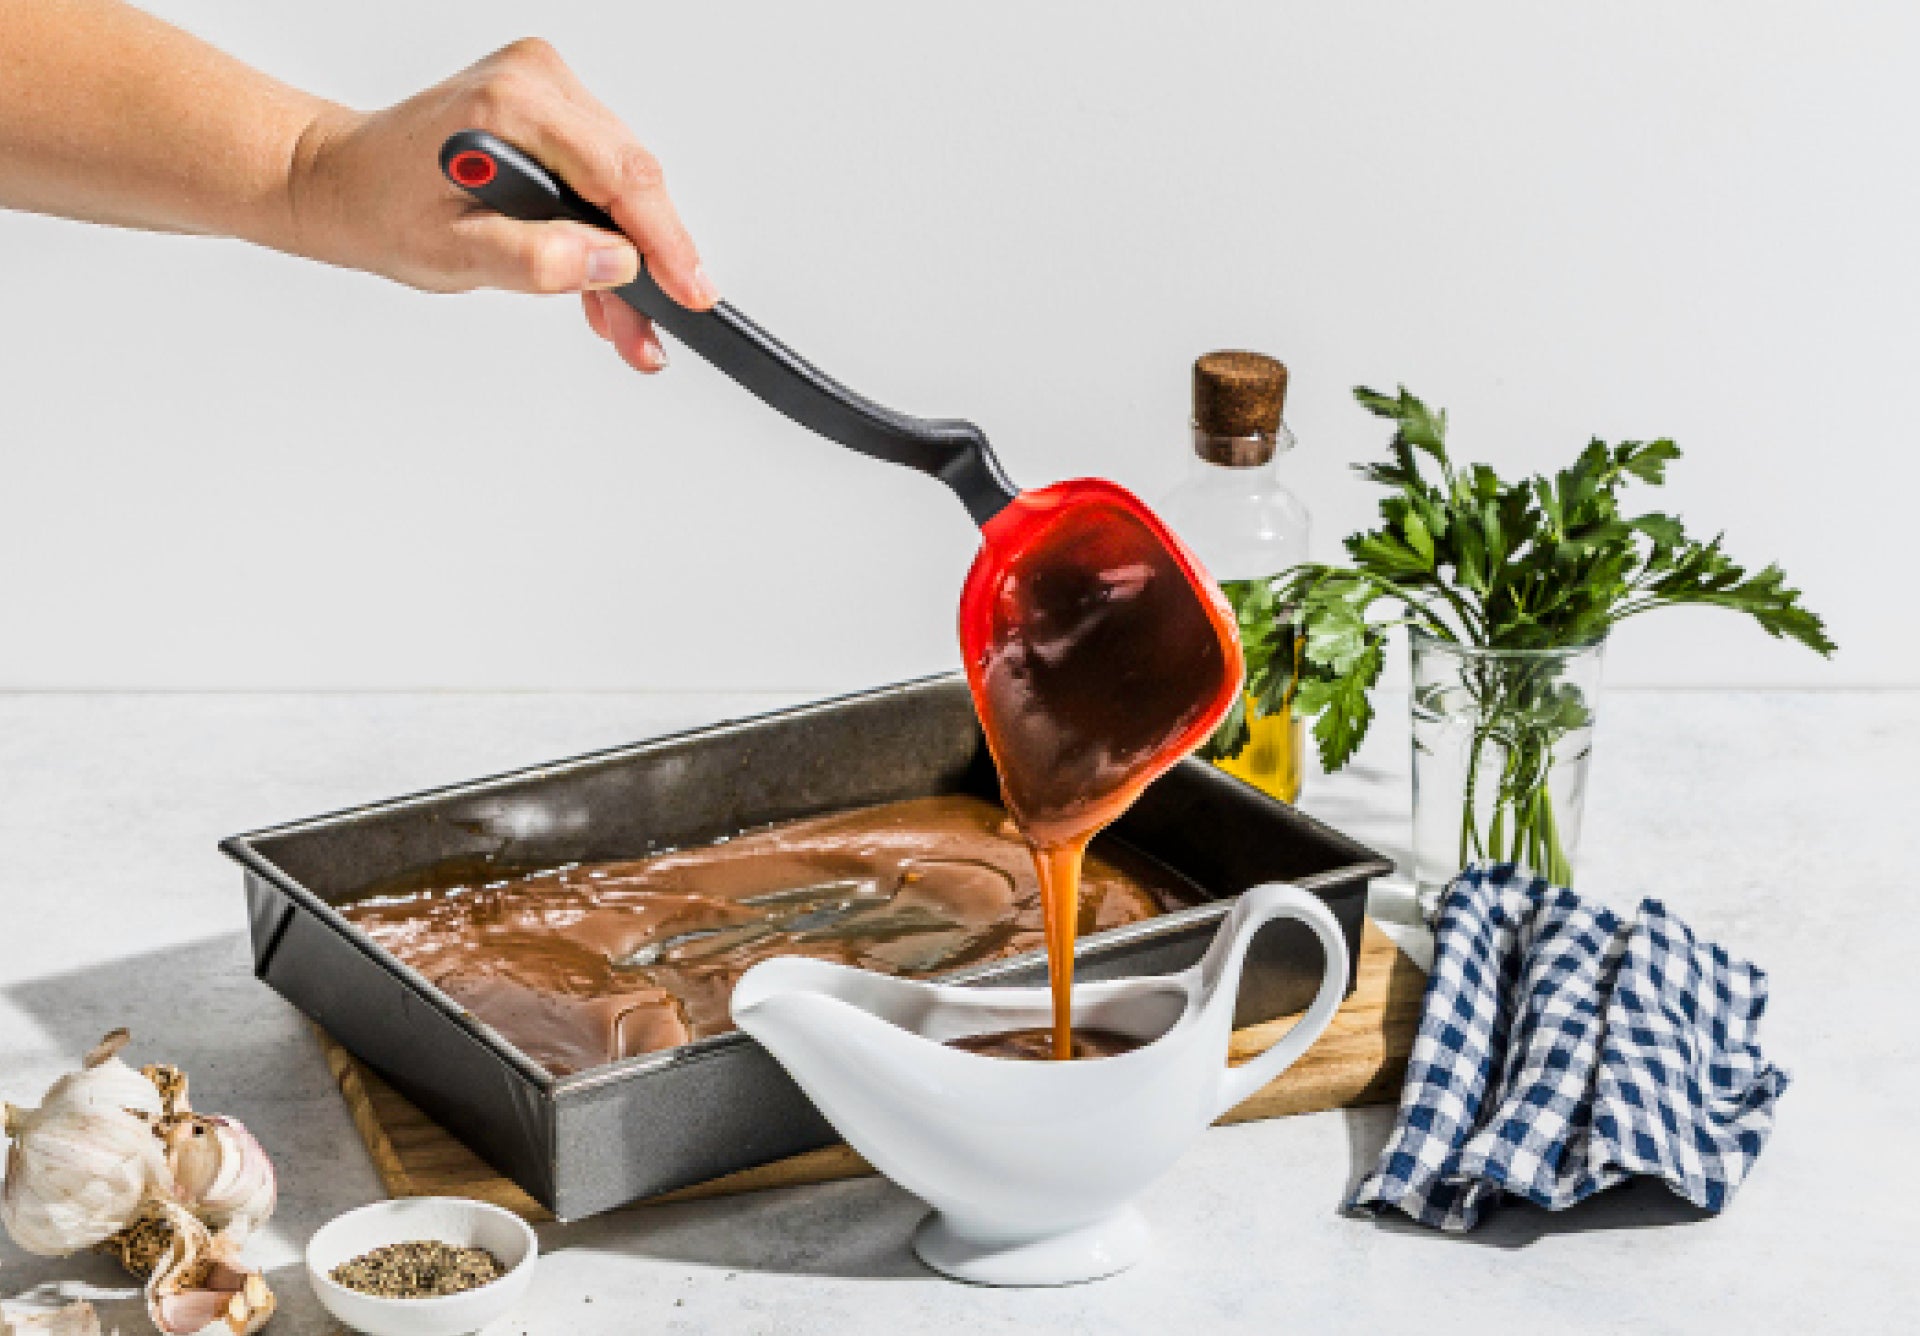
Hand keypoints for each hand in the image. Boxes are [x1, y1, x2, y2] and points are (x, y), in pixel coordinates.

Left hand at [287, 38, 713, 372]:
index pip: (618, 174)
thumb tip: (613, 263)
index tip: (693, 292)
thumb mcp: (451, 254)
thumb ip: (535, 260)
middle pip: (631, 177)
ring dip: (631, 253)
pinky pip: (605, 172)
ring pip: (625, 180)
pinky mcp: (553, 107)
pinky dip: (609, 229)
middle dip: (651, 261)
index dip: (665, 241)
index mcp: (509, 104)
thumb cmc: (383, 209)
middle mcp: (535, 79)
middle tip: (651, 333)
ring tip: (626, 325)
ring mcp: (547, 87)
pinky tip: (603, 281)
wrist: (346, 180)